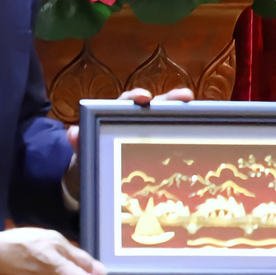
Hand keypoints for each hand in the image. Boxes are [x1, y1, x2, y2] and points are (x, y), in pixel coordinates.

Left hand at [65, 86, 194, 197]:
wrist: (97, 177)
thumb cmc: (92, 160)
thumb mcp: (84, 155)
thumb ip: (80, 144)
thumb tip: (73, 133)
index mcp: (116, 117)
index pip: (127, 101)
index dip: (136, 97)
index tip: (144, 97)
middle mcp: (136, 119)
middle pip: (154, 104)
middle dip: (170, 98)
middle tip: (184, 97)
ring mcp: (150, 130)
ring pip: (167, 117)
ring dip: (182, 110)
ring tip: (196, 107)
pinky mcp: (159, 143)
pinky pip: (173, 134)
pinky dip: (186, 130)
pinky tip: (202, 133)